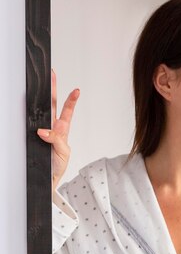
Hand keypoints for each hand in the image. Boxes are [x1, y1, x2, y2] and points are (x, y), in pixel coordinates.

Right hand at [37, 69, 79, 190]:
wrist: (47, 179)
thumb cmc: (57, 165)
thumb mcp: (63, 153)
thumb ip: (57, 141)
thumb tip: (44, 131)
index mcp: (62, 130)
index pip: (67, 112)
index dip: (71, 100)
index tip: (77, 90)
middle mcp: (51, 128)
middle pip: (51, 105)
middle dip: (52, 89)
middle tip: (52, 74)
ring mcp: (41, 132)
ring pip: (41, 114)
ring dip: (41, 102)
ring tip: (43, 86)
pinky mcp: (32, 138)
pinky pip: (31, 129)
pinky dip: (34, 128)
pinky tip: (38, 130)